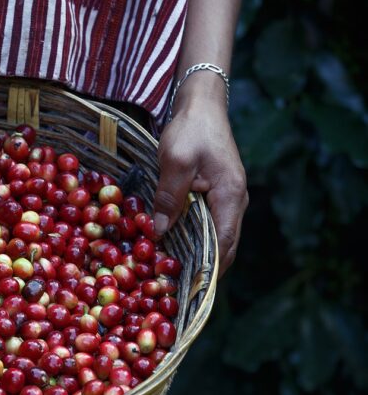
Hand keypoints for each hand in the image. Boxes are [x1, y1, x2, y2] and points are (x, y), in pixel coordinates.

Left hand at [153, 82, 248, 274]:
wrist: (201, 106)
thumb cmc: (191, 130)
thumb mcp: (176, 162)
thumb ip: (169, 196)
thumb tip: (160, 231)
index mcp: (230, 196)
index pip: (224, 244)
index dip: (209, 269)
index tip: (190, 289)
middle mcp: (234, 202)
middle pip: (223, 245)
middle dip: (202, 268)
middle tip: (175, 288)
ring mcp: (226, 199)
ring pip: (215, 236)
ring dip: (196, 254)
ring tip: (172, 274)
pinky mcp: (215, 194)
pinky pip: (207, 224)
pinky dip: (193, 238)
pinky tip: (171, 246)